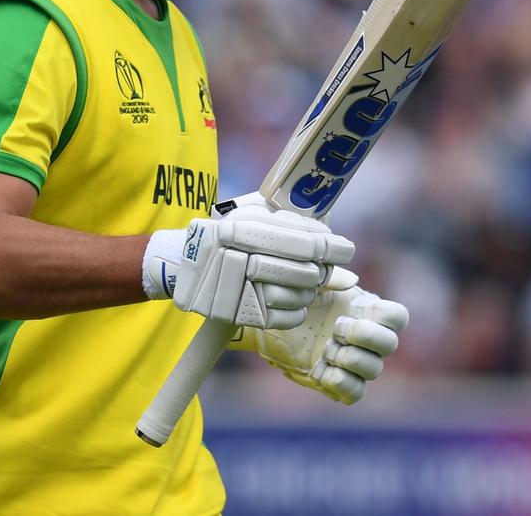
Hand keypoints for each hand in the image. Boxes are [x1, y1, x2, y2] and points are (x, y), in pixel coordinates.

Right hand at [142, 193, 354, 328]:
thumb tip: (345, 254)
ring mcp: (239, 290)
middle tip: (320, 267)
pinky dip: (297, 310)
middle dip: (321, 270)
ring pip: (300, 295)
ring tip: (303, 282)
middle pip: (306, 270)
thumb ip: (299, 225)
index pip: (306, 241)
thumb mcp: (257, 213)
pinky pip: (288, 317)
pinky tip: (291, 299)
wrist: (184, 265)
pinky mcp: (240, 315)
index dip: (333, 247)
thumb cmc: (230, 232)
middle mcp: (240, 258)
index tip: (346, 249)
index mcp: (245, 228)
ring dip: (309, 290)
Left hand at [244, 270, 408, 403]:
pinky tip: (321, 368)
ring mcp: (353, 363)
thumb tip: (353, 282)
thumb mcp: (311, 282)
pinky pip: (355, 393)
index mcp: (366, 312)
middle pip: (390, 344)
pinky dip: (341, 382)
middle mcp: (366, 339)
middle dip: (365, 336)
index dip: (383, 316)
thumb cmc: (295, 298)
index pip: (397, 317)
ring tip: (325, 349)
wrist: (271, 323)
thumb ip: (331, 277)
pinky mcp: (337, 384)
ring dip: (349, 358)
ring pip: (374, 370)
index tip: (353, 308)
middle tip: (336, 328)